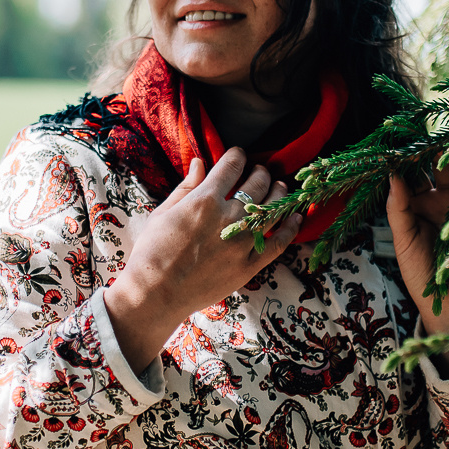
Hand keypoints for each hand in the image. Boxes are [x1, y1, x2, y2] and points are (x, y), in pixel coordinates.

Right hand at [107, 148, 303, 371]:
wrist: (156, 293)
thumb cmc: (152, 252)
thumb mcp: (163, 213)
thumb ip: (185, 187)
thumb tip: (199, 163)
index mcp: (205, 199)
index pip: (231, 166)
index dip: (238, 156)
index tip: (239, 156)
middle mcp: (228, 217)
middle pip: (257, 184)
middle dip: (260, 172)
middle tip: (260, 171)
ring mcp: (242, 242)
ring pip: (273, 208)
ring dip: (279, 193)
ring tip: (279, 187)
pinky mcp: (249, 265)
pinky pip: (278, 243)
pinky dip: (290, 228)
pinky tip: (296, 216)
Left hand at [387, 155, 448, 377]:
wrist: (448, 303)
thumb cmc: (421, 273)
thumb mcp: (404, 239)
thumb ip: (398, 208)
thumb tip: (392, 176)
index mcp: (420, 200)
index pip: (416, 170)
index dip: (410, 155)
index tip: (402, 139)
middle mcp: (445, 196)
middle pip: (442, 163)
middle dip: (438, 148)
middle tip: (432, 139)